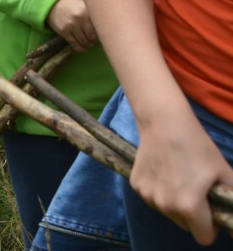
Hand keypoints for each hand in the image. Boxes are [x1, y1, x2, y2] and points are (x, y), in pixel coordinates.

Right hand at [46, 0, 97, 51]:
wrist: (54, 3)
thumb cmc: (73, 4)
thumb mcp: (84, 5)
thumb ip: (93, 14)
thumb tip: (104, 27)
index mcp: (87, 11)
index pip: (98, 27)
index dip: (101, 33)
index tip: (101, 35)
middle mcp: (80, 18)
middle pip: (92, 36)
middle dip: (94, 41)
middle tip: (94, 41)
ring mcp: (71, 25)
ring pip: (83, 41)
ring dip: (88, 45)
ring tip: (89, 45)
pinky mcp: (63, 31)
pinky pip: (74, 43)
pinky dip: (79, 48)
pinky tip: (83, 49)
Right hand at [131, 105, 232, 244]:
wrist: (163, 122)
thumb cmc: (198, 147)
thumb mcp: (225, 174)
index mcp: (189, 206)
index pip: (204, 237)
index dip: (211, 227)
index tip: (211, 212)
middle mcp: (165, 206)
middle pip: (185, 226)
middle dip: (193, 215)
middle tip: (196, 190)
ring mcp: (147, 195)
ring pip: (167, 212)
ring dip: (175, 204)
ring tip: (178, 177)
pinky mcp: (135, 185)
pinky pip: (153, 198)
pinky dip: (159, 191)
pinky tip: (163, 171)